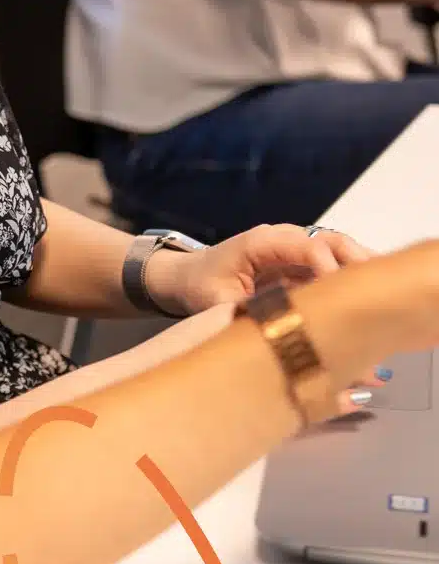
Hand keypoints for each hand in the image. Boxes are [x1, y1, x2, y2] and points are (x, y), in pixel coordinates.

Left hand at [143, 223, 372, 317]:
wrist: (184, 277)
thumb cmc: (199, 287)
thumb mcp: (218, 303)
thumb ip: (251, 310)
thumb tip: (284, 325)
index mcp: (261, 242)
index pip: (307, 247)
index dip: (329, 269)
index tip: (344, 295)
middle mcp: (281, 237)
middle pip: (329, 240)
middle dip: (355, 262)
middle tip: (376, 290)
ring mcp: (291, 247)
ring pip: (334, 248)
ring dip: (357, 267)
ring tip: (379, 293)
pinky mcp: (296, 261)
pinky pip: (328, 262)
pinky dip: (347, 274)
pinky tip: (364, 295)